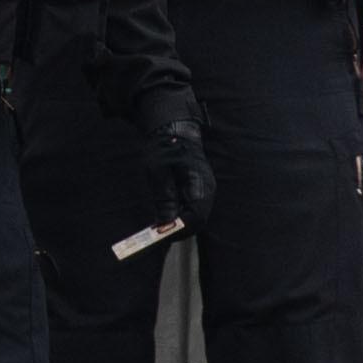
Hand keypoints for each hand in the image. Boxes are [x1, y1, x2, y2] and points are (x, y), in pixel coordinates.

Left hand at [148, 106, 219, 234]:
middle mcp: (206, 190)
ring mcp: (203, 190)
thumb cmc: (164, 147)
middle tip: (156, 233)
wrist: (174, 128)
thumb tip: (166, 222)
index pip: (196, 218)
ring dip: (177, 223)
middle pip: (196, 221)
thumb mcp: (157, 171)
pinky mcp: (196, 190)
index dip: (179, 229)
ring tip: (157, 225)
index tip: (161, 233)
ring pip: (193, 217)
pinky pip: (190, 208)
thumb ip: (164, 197)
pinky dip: (177, 215)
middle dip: (177, 229)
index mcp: (199, 184)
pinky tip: (163, 215)